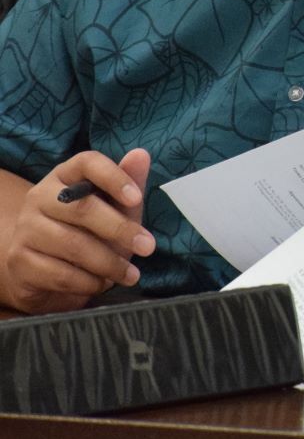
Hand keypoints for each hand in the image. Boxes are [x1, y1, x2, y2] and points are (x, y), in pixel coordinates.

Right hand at [2, 149, 154, 312]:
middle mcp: (39, 197)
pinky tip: (102, 284)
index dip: (113, 177)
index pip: (86, 163)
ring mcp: (26, 228)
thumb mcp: (115, 208)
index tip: (137, 198)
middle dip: (120, 229)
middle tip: (148, 247)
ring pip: (72, 244)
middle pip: (81, 208)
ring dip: (108, 263)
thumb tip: (141, 154)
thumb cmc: (88, 231)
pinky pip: (59, 273)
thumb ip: (129, 183)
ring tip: (131, 274)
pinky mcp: (19, 260)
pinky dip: (88, 282)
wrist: (45, 268)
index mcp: (64, 176)